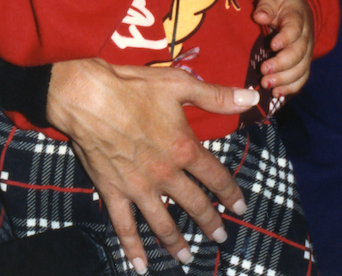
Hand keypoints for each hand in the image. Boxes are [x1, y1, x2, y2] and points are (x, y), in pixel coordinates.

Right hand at [46, 58, 257, 271]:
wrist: (90, 98)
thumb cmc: (135, 87)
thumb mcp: (180, 84)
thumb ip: (217, 96)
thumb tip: (252, 97)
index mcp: (183, 148)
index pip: (215, 176)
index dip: (230, 193)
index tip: (239, 208)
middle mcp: (165, 174)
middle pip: (193, 204)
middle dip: (209, 223)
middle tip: (220, 237)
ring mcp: (138, 188)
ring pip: (162, 222)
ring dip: (176, 242)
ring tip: (187, 257)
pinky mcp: (113, 193)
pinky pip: (125, 227)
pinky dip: (133, 249)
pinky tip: (141, 267)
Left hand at [253, 0, 313, 97]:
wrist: (297, 9)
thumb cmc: (280, 4)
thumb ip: (266, 6)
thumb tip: (259, 16)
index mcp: (297, 18)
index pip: (295, 29)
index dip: (285, 38)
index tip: (272, 45)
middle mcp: (305, 37)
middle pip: (299, 53)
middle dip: (282, 64)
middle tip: (264, 70)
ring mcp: (306, 52)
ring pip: (301, 69)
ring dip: (285, 79)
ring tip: (267, 85)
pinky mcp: (303, 63)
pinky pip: (301, 78)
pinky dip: (291, 88)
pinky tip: (277, 93)